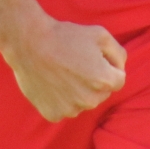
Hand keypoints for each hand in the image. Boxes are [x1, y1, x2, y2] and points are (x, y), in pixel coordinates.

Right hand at [0, 16, 126, 121]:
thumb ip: (118, 53)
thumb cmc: (65, 36)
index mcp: (104, 81)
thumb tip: (120, 67)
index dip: (108, 65)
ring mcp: (71, 110)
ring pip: (83, 101)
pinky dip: (61, 98)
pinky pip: (65, 108)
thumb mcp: (100, 34)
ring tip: (63, 71)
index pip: (119, 79)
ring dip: (78, 90)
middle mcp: (90, 100)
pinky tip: (53, 81)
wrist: (30, 42)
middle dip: (94, 79)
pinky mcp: (53, 114)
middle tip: (77, 62)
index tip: (94, 56)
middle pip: (101, 92)